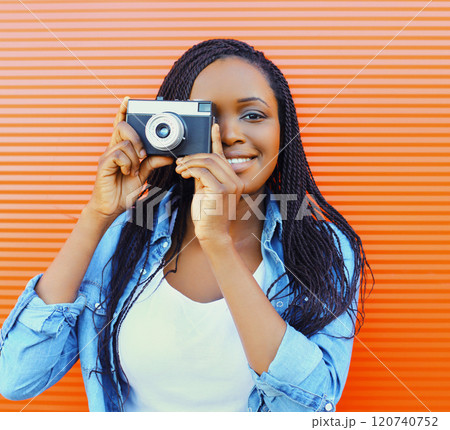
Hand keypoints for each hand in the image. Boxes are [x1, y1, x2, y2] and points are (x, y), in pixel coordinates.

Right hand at [87, 96, 173, 220]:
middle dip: (137, 138)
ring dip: (133, 157)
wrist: (111, 208)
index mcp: (122, 149)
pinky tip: (126, 173)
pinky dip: (127, 164)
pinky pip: (118, 155)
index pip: (121, 125)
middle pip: (123, 128)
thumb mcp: (143, 174)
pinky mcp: (103, 165)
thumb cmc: (124, 190)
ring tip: (132, 171)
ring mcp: (106, 156)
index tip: (128, 100)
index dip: (123, 112)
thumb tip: (168, 155)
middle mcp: (112, 149)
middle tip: (142, 154)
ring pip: (124, 143)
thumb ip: (152, 162)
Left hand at [174, 123, 243, 241]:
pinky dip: (191, 171)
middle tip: (180, 163)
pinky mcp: (222, 190)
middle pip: (213, 157)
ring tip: (180, 169)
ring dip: (190, 163)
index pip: (223, 156)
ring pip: (208, 162)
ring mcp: (231, 185)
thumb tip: (194, 164)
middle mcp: (236, 181)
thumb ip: (204, 177)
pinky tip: (183, 174)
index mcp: (233, 180)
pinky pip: (203, 172)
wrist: (211, 234)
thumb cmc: (208, 215)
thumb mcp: (205, 191)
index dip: (216, 140)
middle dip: (194, 157)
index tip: (213, 126)